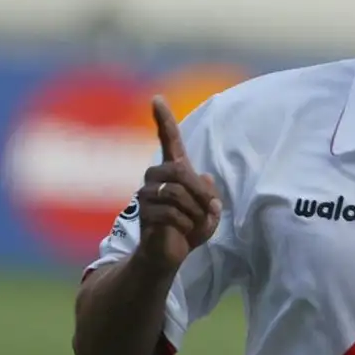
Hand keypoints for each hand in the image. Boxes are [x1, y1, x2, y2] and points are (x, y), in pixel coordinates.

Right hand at [137, 97, 220, 269]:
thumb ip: (209, 192)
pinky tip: (184, 232)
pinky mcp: (145, 213)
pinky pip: (172, 213)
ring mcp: (146, 194)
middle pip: (180, 171)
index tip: (157, 99)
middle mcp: (155, 178)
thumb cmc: (188, 230)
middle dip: (200, 193)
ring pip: (177, 193)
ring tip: (195, 224)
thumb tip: (205, 176)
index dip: (164, 120)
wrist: (168, 256)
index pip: (168, 141)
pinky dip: (187, 225)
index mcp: (172, 172)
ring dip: (195, 212)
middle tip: (209, 210)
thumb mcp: (208, 210)